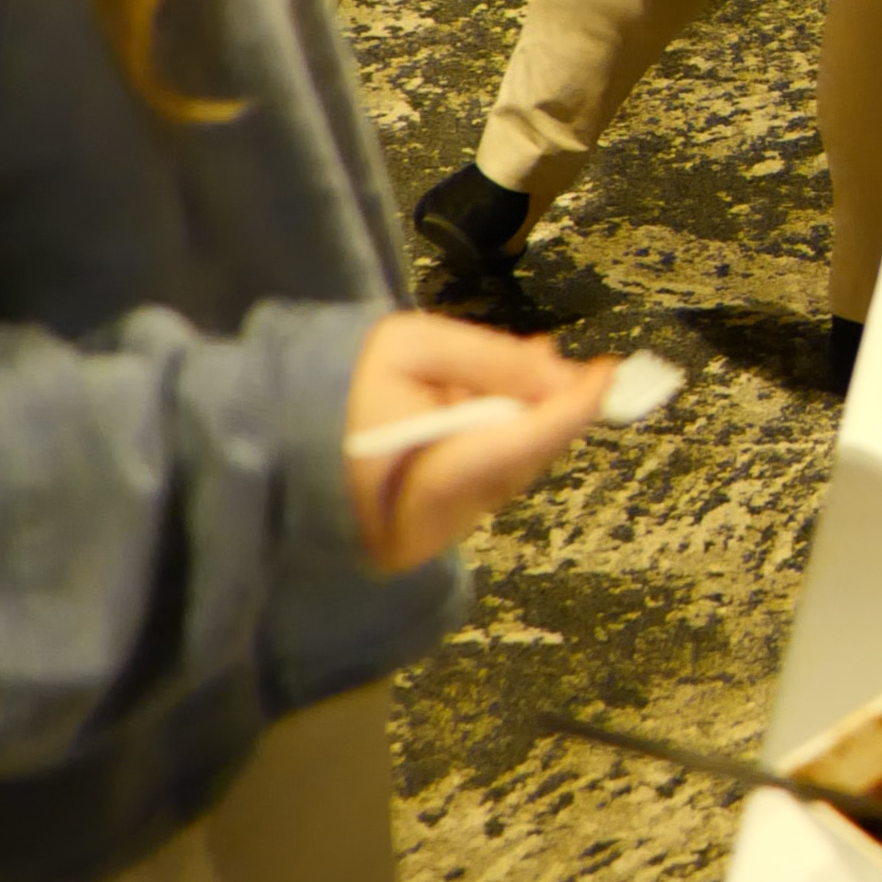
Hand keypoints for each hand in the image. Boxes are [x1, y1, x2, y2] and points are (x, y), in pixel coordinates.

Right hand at [344, 312, 621, 571]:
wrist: (277, 443)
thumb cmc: (339, 386)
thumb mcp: (411, 346)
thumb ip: (489, 360)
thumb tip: (558, 377)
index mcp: (427, 479)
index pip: (523, 445)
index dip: (572, 408)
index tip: (605, 372)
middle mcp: (440, 523)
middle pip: (525, 459)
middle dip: (553, 408)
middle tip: (571, 362)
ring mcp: (437, 535)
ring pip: (511, 469)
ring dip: (529, 420)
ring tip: (532, 371)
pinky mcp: (434, 533)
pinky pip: (487, 479)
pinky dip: (502, 439)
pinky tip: (498, 404)